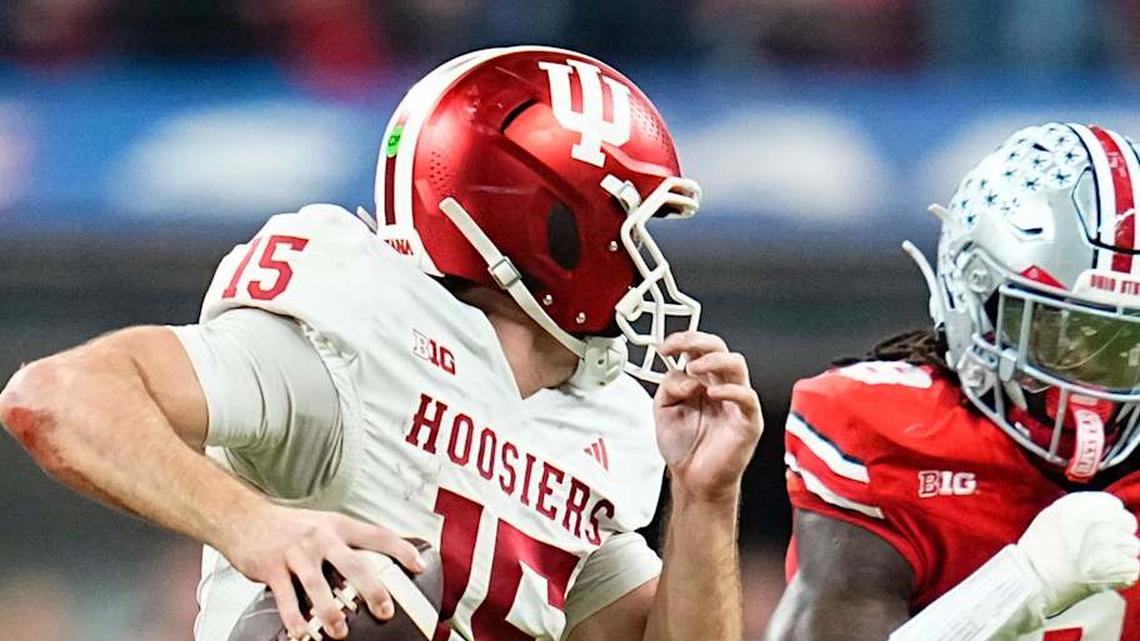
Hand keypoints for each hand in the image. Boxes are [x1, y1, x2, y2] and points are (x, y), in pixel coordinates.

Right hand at [220, 503, 424, 639]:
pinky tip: (302, 634)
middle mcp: (320, 537)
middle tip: (384, 611)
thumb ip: (346, 543)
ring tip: (340, 631)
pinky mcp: (272, 568)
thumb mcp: (323, 524)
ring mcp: (297, 553)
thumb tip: (373, 564)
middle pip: (354, 564)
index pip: (377, 535)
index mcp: (338, 526)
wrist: (244, 518)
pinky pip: (286, 599)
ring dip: (331, 612)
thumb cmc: (289, 526)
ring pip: (319, 586)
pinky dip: (295, 620)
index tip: (418, 565)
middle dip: (372, 590)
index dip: (401, 549)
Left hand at [654, 331, 762, 501]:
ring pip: (737, 365)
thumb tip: (684, 375)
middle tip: (681, 347)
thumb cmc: (684, 446)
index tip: (666, 346)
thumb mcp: (663, 410)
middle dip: (699, 341)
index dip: (683, 340)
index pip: (699, 348)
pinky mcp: (748, 421)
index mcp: (701, 381)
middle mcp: (720, 386)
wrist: (693, 479)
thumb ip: (669, 386)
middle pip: (720, 348)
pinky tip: (712, 393)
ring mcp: (735, 401)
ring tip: (694, 368)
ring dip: (714, 360)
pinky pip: (748, 398)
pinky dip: (731, 391)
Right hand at [1017, 492, 1139, 615]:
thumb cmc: (1038, 551)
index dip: (1109, 518)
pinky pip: (1134, 568)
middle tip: (1100, 549)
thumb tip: (1102, 510)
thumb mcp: (1052, 515)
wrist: (1033, 579)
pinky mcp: (1119, 567)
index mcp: (1082, 504)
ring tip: (1098, 564)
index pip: (1114, 505)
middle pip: (1127, 524)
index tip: (1102, 530)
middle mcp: (1099, 520)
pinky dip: (1123, 574)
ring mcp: (1111, 544)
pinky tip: (1104, 576)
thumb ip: (1079, 508)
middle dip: (1118, 535)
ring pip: (1132, 546)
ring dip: (1120, 555)